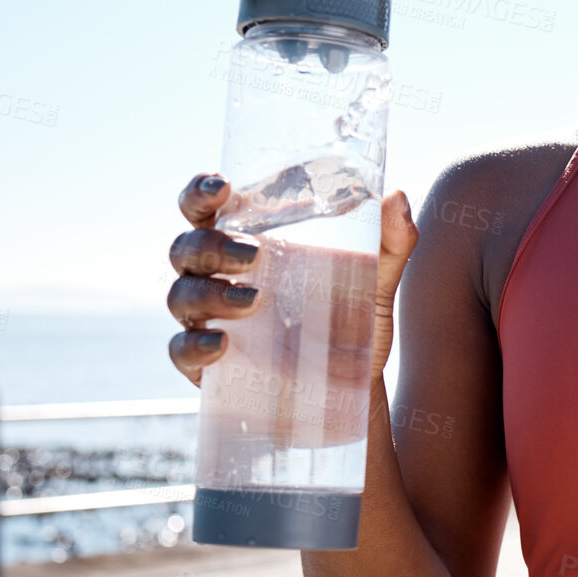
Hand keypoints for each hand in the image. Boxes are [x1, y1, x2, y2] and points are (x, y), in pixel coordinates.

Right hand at [166, 173, 417, 388]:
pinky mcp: (206, 365)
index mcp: (249, 242)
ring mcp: (207, 321)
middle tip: (252, 254)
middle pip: (187, 248)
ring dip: (210, 293)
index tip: (221, 186)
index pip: (207, 208)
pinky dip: (195, 344)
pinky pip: (181, 350)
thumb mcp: (377, 282)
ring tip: (252, 301)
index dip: (201, 192)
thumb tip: (396, 197)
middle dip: (210, 245)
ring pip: (181, 295)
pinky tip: (221, 344)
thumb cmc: (352, 322)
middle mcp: (218, 276)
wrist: (353, 390)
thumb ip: (390, 241)